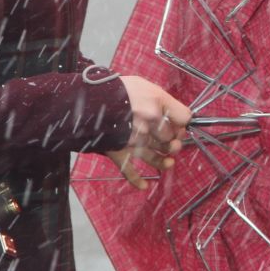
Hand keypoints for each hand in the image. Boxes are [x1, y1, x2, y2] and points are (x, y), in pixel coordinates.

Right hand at [106, 75, 191, 189]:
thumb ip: (159, 98)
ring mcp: (135, 140)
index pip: (184, 117)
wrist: (85, 99)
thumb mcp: (142, 84)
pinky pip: (129, 170)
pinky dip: (137, 180)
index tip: (180, 124)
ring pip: (155, 157)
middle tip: (171, 140)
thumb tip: (171, 113)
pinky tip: (145, 186)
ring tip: (168, 162)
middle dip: (172, 141)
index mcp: (157, 103)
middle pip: (170, 138)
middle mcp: (149, 123)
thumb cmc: (114, 89)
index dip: (183, 122)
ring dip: (163, 162)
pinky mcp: (119, 151)